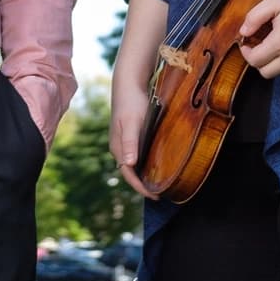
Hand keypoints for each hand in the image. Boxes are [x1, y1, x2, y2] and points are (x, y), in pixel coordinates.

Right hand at [108, 68, 159, 197]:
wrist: (129, 84)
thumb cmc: (131, 102)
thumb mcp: (132, 122)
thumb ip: (130, 142)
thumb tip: (129, 163)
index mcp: (118, 148)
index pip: (128, 175)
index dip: (141, 187)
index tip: (155, 196)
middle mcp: (119, 148)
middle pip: (130, 173)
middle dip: (143, 185)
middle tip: (161, 193)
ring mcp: (124, 142)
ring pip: (134, 165)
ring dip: (145, 175)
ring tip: (160, 184)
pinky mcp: (131, 136)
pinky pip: (138, 155)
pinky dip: (146, 163)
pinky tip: (157, 164)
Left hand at [238, 0, 279, 77]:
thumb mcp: (275, 1)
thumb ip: (254, 17)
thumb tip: (243, 32)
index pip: (255, 61)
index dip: (246, 53)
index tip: (247, 43)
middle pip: (266, 73)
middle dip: (258, 61)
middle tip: (258, 47)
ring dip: (274, 63)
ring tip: (275, 45)